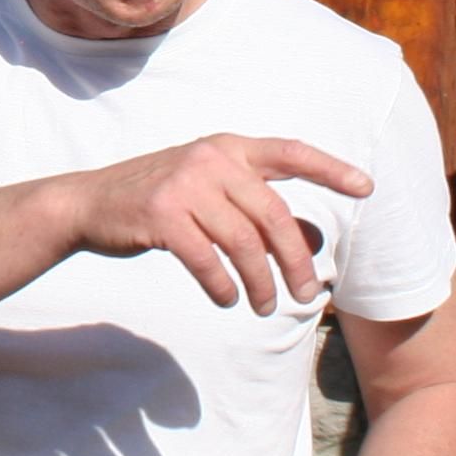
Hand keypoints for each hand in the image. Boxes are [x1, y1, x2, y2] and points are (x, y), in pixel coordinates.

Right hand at [63, 134, 371, 312]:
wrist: (89, 203)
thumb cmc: (159, 202)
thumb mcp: (208, 192)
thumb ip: (253, 209)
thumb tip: (309, 245)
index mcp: (228, 148)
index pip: (290, 152)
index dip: (330, 169)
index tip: (366, 187)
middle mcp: (210, 159)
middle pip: (272, 215)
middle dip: (295, 260)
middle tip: (308, 295)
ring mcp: (184, 184)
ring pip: (243, 242)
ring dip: (261, 282)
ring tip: (267, 307)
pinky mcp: (161, 214)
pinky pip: (207, 259)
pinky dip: (221, 285)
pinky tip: (226, 299)